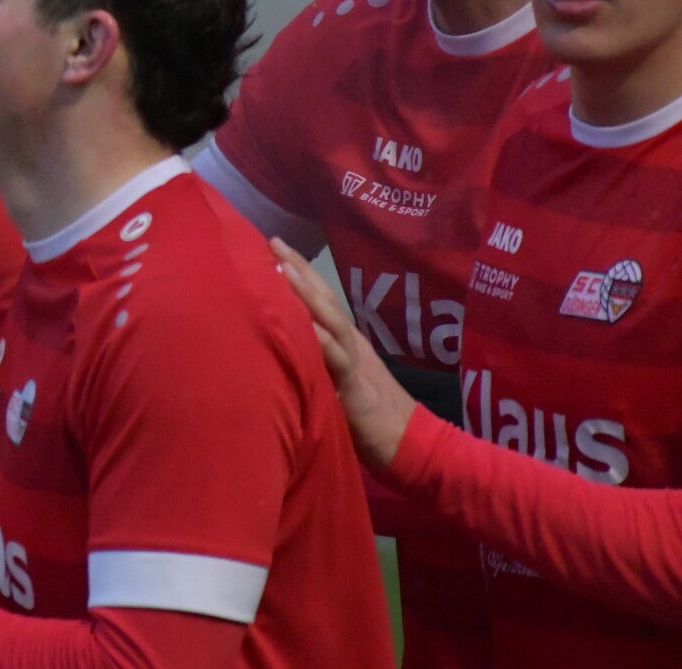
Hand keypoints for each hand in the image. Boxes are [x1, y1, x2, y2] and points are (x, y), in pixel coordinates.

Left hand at [270, 238, 415, 468]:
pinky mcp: (357, 387)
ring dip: (307, 294)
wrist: (413, 445)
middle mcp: (351, 344)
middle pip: (325, 298)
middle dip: (300, 269)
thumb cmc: (371, 418)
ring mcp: (356, 362)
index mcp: (346, 341)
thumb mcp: (338, 382)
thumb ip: (318, 361)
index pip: (322, 298)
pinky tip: (303, 326)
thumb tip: (283, 345)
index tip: (275, 246)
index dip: (301, 272)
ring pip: (331, 320)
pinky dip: (320, 341)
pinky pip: (338, 360)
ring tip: (283, 269)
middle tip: (274, 242)